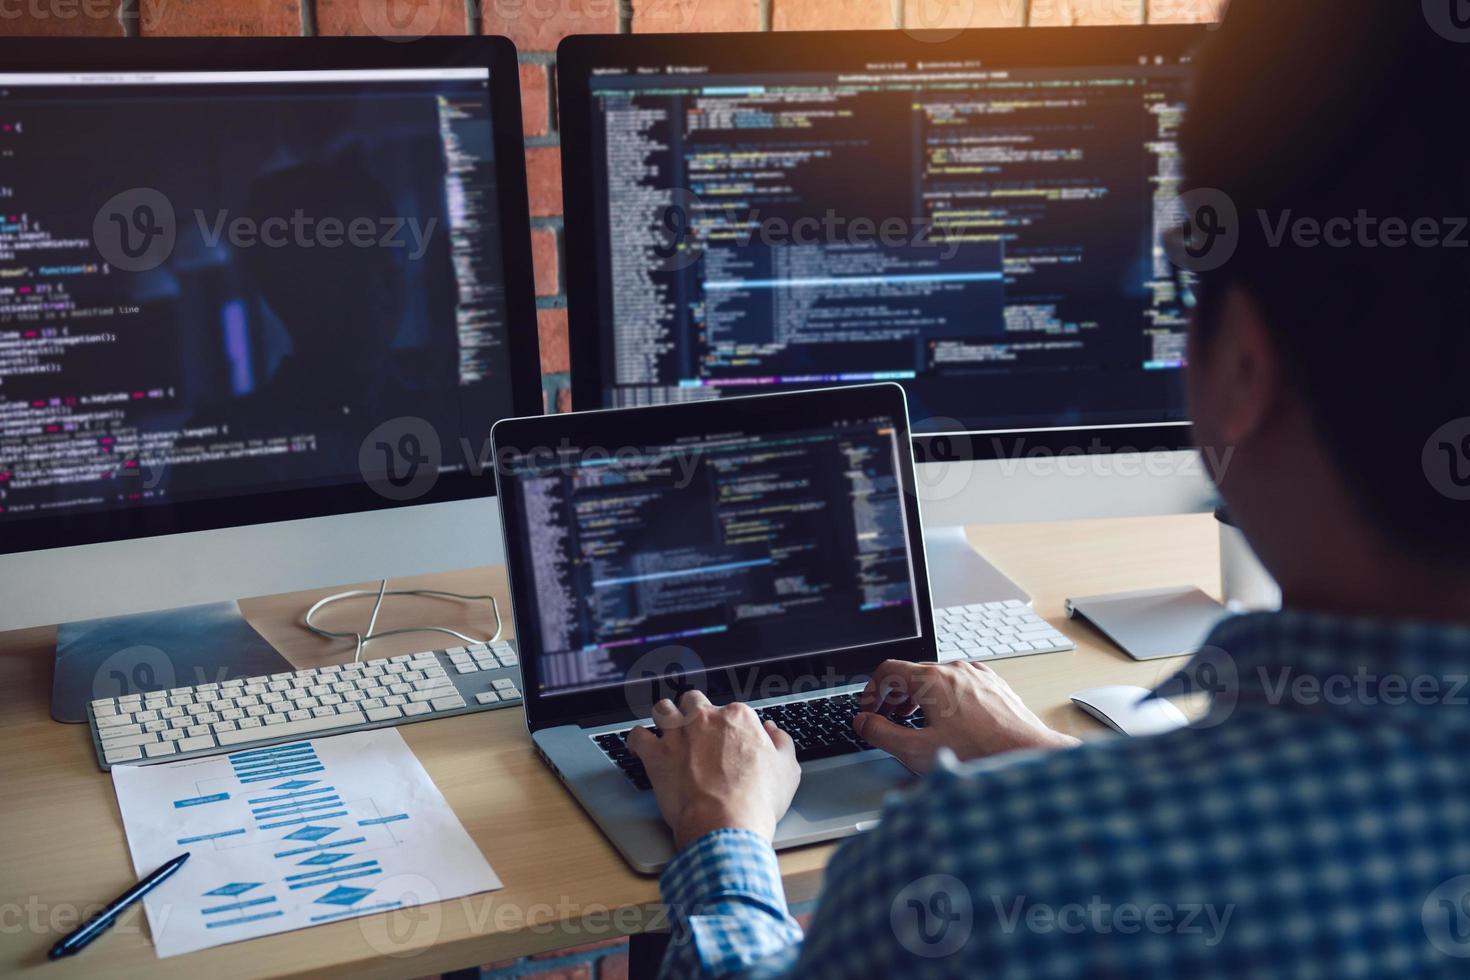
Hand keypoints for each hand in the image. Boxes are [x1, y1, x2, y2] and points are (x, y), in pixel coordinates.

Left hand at [628, 690, 800, 848]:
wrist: (726, 823)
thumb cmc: (757, 800)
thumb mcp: (787, 770)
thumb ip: (781, 743)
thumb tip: (773, 732)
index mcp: (738, 718)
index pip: (730, 709)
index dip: (728, 726)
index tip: (727, 740)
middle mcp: (705, 718)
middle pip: (693, 701)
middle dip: (693, 713)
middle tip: (695, 731)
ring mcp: (678, 734)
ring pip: (663, 709)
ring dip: (664, 717)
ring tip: (666, 730)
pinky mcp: (656, 755)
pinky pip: (636, 736)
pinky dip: (636, 741)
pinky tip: (639, 747)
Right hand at [855, 660, 1078, 773]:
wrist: (1028, 754)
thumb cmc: (978, 753)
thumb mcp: (916, 750)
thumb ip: (881, 734)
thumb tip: (863, 722)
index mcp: (931, 680)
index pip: (887, 670)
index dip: (870, 690)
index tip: (868, 708)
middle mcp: (954, 669)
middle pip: (912, 673)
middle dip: (894, 696)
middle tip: (888, 719)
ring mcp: (976, 675)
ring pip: (937, 678)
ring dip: (919, 697)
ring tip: (916, 722)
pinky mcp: (993, 684)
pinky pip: (960, 683)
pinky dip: (945, 698)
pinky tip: (950, 722)